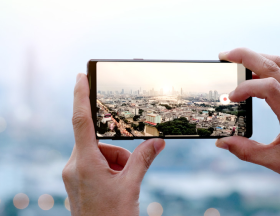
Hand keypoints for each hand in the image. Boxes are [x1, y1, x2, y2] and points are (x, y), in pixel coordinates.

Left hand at [62, 73, 165, 215]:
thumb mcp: (131, 186)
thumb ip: (144, 159)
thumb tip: (159, 142)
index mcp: (85, 164)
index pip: (81, 121)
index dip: (81, 96)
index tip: (80, 77)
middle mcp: (74, 166)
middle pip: (98, 142)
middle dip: (118, 151)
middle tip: (128, 169)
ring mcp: (73, 174)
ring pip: (98, 154)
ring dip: (116, 163)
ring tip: (123, 185)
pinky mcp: (76, 180)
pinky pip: (94, 163)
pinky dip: (109, 169)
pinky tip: (116, 187)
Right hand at [215, 48, 279, 213]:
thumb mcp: (277, 162)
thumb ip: (247, 151)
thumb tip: (222, 142)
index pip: (269, 87)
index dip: (245, 87)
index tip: (231, 98)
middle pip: (273, 65)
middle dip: (246, 56)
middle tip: (224, 56)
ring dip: (256, 58)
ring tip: (236, 61)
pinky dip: (266, 68)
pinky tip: (253, 76)